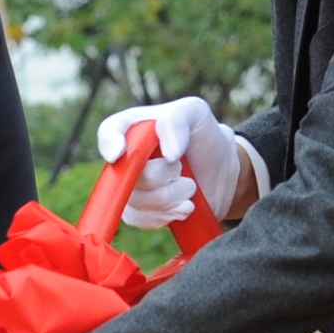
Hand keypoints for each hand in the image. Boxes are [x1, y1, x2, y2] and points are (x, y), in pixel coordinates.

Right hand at [96, 96, 249, 227]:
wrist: (223, 173)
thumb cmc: (205, 137)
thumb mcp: (196, 113)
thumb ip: (176, 121)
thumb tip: (168, 154)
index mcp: (134, 127)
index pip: (109, 131)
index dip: (109, 143)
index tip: (119, 155)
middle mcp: (126, 157)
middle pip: (128, 174)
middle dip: (162, 175)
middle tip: (182, 168)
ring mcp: (130, 186)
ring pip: (138, 200)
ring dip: (172, 196)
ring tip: (190, 186)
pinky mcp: (138, 211)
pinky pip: (141, 219)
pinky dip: (168, 214)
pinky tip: (185, 205)